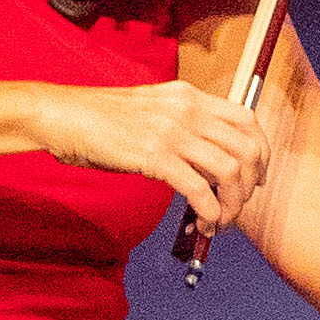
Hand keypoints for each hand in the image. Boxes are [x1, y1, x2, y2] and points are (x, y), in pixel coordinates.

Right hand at [24, 77, 266, 225]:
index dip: (260, 151)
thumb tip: (208, 163)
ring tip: (220, 221)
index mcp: (190, 96)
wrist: (59, 115)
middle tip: (239, 205)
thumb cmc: (99, 119)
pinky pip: (200, 190)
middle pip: (248, 149)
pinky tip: (204, 223)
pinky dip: (210, 212)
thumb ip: (183, 127)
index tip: (255, 175)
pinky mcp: (155, 155)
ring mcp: (173, 131)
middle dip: (251, 185)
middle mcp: (188, 110)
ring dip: (233, 204)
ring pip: (231, 172)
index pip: (247, 120)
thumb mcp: (152, 111)